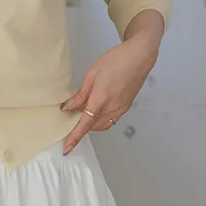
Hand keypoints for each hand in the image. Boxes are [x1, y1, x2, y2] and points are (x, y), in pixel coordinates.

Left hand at [60, 32, 159, 155]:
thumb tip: (68, 107)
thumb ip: (80, 94)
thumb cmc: (116, 61)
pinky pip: (111, 120)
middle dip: (82, 127)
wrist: (139, 57)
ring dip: (92, 124)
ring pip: (102, 125)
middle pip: (93, 127)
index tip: (67, 148)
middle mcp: (112, 109)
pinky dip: (101, 119)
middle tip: (71, 117)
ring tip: (84, 112)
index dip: (74, 138)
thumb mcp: (91, 74)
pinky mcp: (126, 107)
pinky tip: (97, 109)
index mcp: (100, 100)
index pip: (84, 125)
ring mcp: (120, 109)